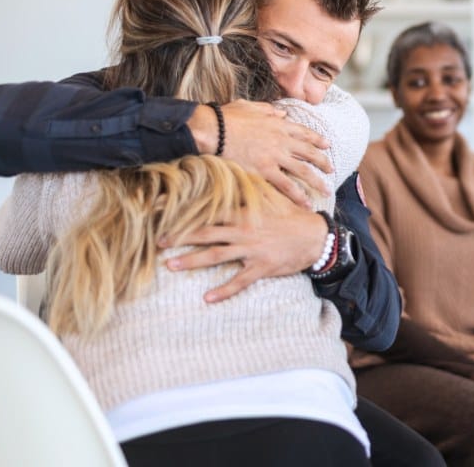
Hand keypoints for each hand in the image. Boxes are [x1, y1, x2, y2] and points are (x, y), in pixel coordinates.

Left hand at [160, 183, 326, 301]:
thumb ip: (251, 190)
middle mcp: (243, 230)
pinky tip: (207, 298)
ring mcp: (252, 249)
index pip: (209, 209)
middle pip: (206, 233)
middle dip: (180, 237)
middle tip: (158, 242)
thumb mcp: (272, 198)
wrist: (316, 237)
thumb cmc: (292, 216)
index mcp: (244, 213)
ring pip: (216, 255)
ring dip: (192, 261)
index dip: (186, 210)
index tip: (164, 211)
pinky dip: (224, 290)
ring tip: (171, 266)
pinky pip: (240, 281)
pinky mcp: (261, 267)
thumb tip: (234, 174)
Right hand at [188, 100, 331, 206]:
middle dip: (323, 162)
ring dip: (317, 182)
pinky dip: (298, 196)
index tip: (327, 144)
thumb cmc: (226, 118)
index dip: (317, 139)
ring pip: (303, 171)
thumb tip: (281, 113)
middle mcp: (282, 141)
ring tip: (326, 191)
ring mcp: (275, 157)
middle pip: (309, 153)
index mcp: (278, 125)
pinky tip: (306, 204)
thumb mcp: (250, 107)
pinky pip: (287, 186)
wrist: (213, 130)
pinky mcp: (265, 171)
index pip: (304, 133)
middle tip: (332, 170)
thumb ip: (268, 110)